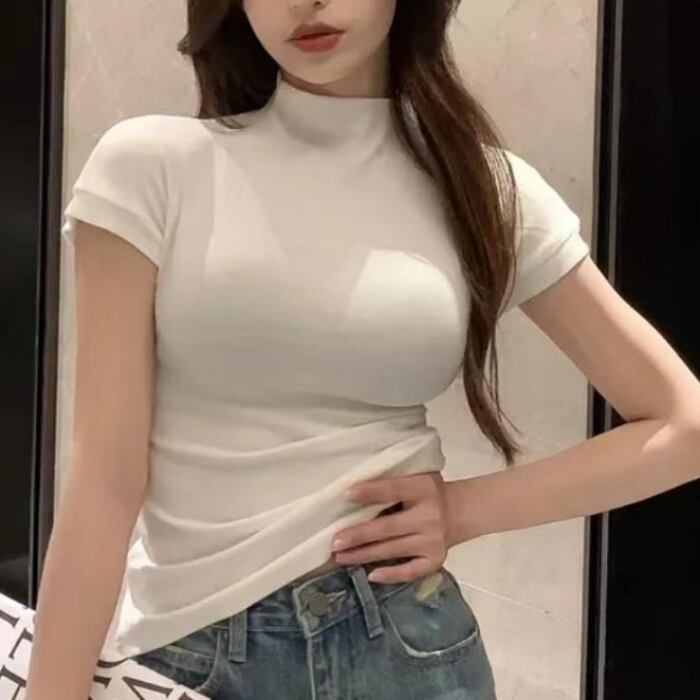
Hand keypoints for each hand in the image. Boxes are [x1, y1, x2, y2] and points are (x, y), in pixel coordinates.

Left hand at [330, 471, 453, 583]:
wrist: (458, 512)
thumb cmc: (426, 493)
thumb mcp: (414, 480)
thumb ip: (391, 485)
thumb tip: (351, 496)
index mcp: (423, 489)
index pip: (393, 489)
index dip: (371, 492)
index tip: (347, 494)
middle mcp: (430, 516)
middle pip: (388, 527)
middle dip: (359, 535)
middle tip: (335, 542)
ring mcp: (433, 541)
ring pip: (393, 550)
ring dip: (364, 555)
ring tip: (341, 557)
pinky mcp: (436, 560)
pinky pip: (410, 571)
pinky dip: (391, 574)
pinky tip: (371, 575)